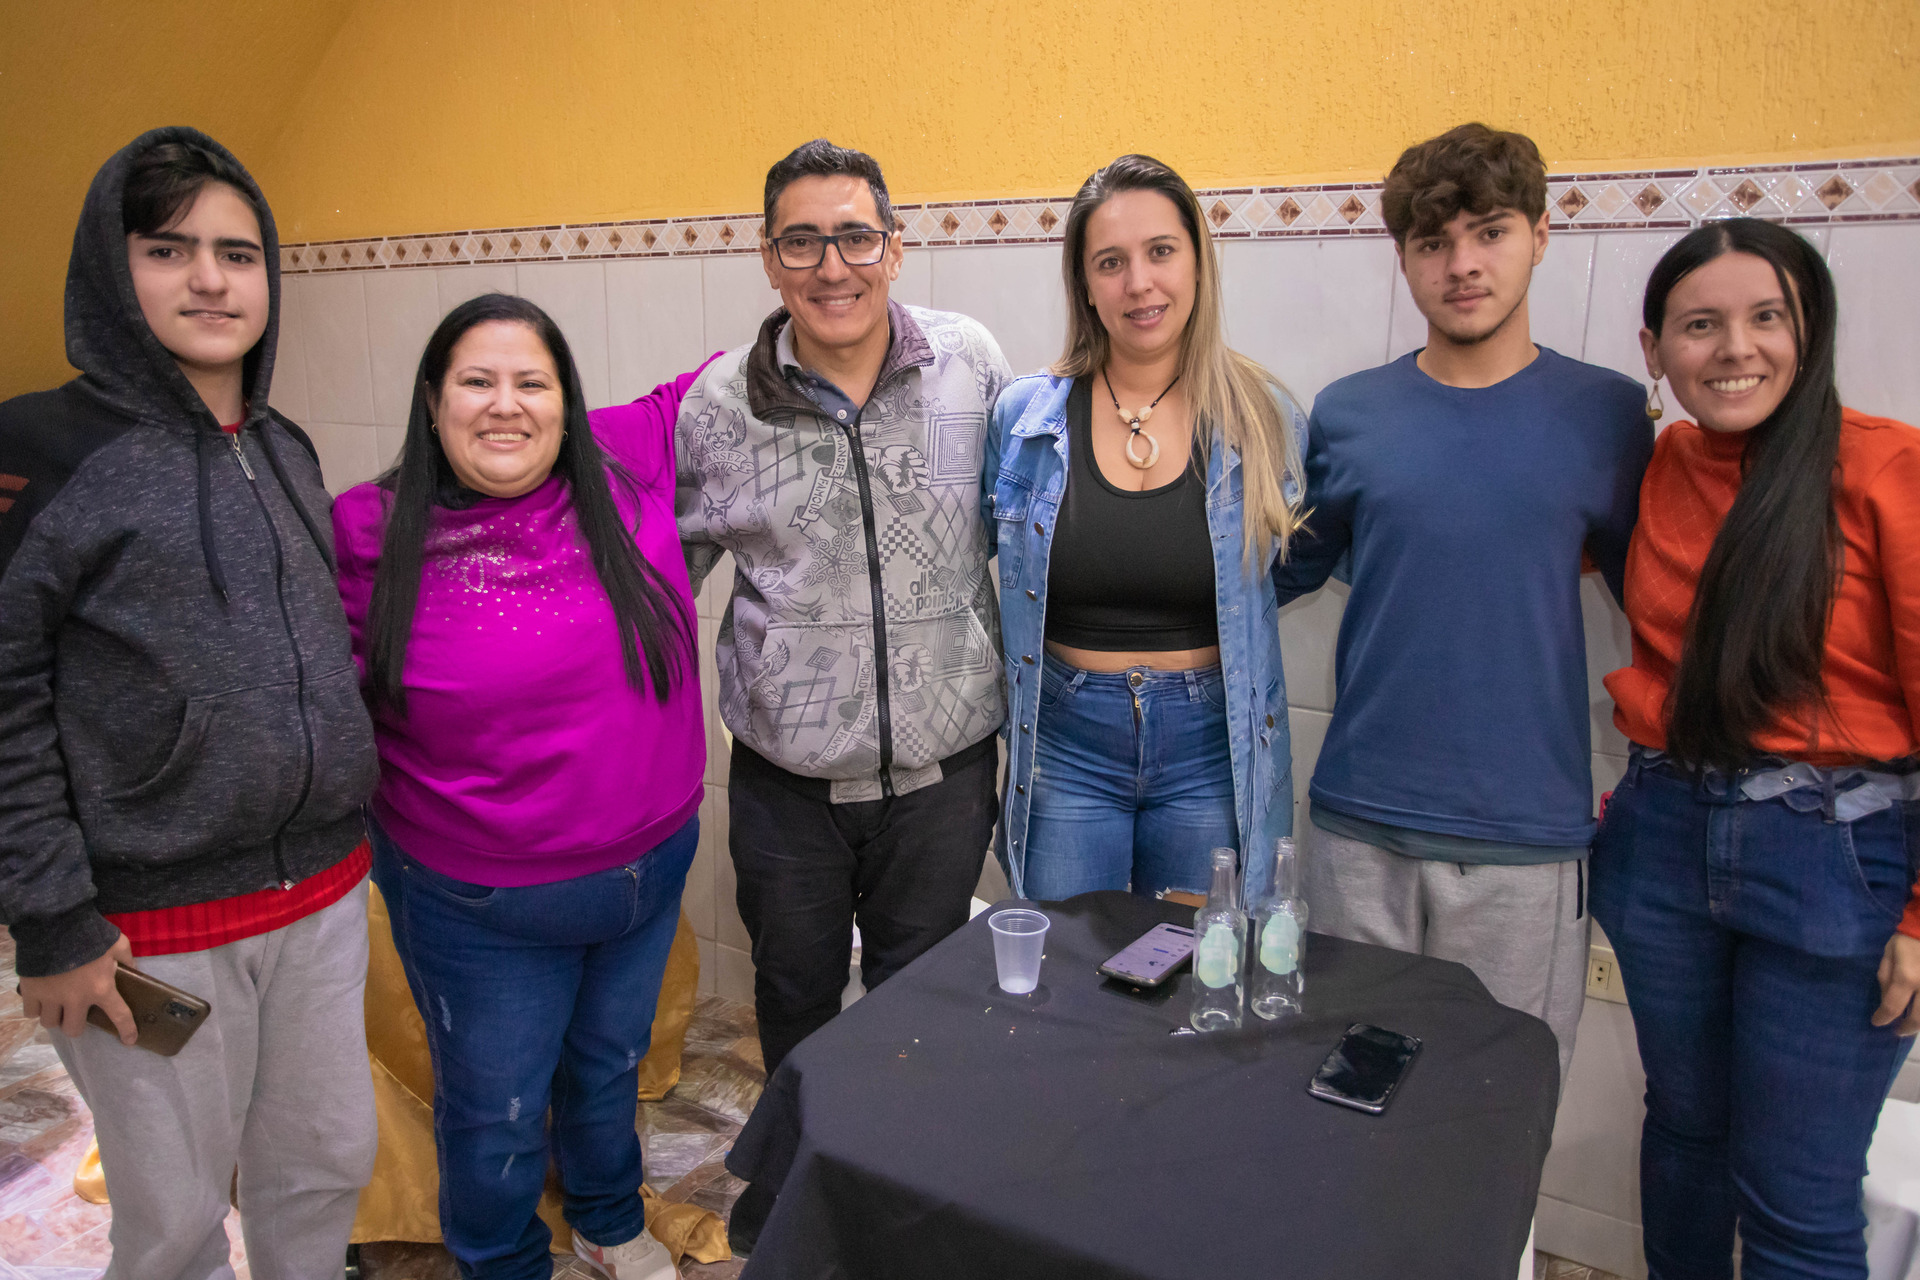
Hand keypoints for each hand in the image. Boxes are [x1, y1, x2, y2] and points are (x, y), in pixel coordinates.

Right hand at [18, 934, 136, 1043]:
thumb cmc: (90, 934)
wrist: (56, 924)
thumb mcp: (117, 943)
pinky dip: (35, 1008)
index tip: (129, 1040)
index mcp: (101, 988)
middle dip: (75, 1024)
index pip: (119, 1015)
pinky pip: (30, 1012)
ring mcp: (51, 998)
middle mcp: (76, 999)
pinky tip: (40, 1000)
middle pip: (73, 1029)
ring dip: (55, 1017)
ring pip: (50, 1023)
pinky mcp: (30, 992)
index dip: (127, 1030)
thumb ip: (126, 957)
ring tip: (56, 1007)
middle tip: (75, 1014)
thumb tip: (133, 968)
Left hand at [1874, 931, 1919, 1034]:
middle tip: (1899, 1031)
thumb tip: (1885, 1001)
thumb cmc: (1908, 940)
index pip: (1893, 1007)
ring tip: (1912, 1025)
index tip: (1877, 1022)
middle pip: (1918, 1019)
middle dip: (1907, 1028)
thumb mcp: (1889, 955)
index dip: (1883, 1018)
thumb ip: (1885, 978)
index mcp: (1907, 977)